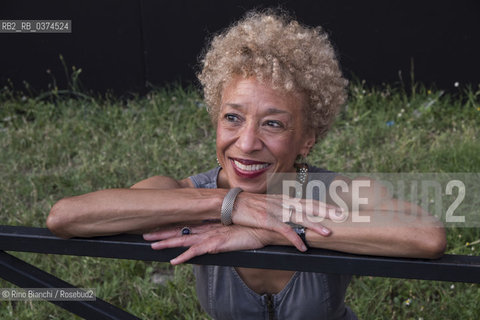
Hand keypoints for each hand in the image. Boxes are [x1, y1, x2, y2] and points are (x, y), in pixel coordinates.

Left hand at [143, 223, 277, 264]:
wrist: (264, 228)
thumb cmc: (250, 228)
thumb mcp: (231, 231)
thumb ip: (220, 233)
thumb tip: (212, 239)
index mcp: (210, 225)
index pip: (186, 225)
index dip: (171, 226)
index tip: (156, 226)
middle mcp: (207, 228)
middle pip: (180, 230)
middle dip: (162, 232)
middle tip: (145, 234)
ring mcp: (211, 235)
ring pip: (184, 239)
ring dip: (167, 243)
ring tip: (152, 245)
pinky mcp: (217, 243)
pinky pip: (197, 251)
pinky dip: (185, 256)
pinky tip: (174, 261)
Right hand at [230, 192, 342, 250]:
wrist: (230, 203)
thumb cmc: (248, 205)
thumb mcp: (268, 204)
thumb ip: (281, 208)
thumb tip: (292, 213)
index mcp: (284, 199)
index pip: (307, 201)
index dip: (323, 205)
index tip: (338, 209)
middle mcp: (282, 202)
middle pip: (308, 206)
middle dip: (326, 211)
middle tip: (342, 216)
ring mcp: (275, 210)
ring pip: (299, 217)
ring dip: (314, 225)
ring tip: (328, 233)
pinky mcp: (266, 220)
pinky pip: (284, 230)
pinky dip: (294, 238)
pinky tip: (302, 247)